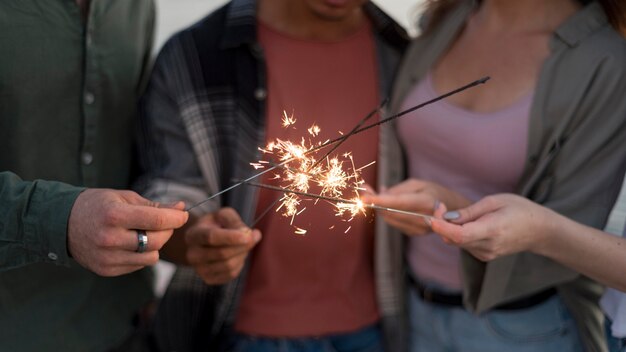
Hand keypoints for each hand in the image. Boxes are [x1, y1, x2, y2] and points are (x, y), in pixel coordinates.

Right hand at [68, 189, 188, 275]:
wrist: (61, 223)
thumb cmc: (97, 205)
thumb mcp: (124, 197)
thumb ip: (154, 205)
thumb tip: (181, 209)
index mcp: (115, 215)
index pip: (157, 220)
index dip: (176, 218)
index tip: (182, 215)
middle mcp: (110, 238)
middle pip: (157, 241)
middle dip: (167, 231)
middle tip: (164, 223)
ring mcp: (107, 257)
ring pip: (151, 257)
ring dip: (154, 245)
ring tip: (144, 233)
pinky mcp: (106, 270)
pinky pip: (138, 265)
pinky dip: (141, 254)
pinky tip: (130, 243)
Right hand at [185, 207, 260, 284]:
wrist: (204, 241)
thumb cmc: (215, 225)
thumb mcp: (223, 215)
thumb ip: (235, 221)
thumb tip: (248, 233)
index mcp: (194, 235)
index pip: (211, 237)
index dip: (230, 237)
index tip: (247, 235)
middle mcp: (193, 254)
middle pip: (222, 253)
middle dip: (242, 246)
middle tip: (254, 236)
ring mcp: (199, 269)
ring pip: (228, 266)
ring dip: (242, 254)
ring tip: (245, 244)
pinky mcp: (208, 279)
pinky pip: (230, 274)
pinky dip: (240, 264)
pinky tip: (238, 255)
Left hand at [361, 179, 469, 235]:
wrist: (452, 210)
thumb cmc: (434, 192)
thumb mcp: (418, 184)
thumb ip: (397, 190)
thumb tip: (378, 193)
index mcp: (426, 202)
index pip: (398, 202)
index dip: (379, 200)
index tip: (364, 197)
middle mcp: (423, 218)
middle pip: (390, 212)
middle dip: (374, 201)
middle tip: (364, 189)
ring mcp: (419, 229)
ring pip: (389, 219)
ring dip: (378, 207)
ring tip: (373, 194)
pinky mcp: (414, 234)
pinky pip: (393, 223)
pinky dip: (386, 213)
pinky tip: (386, 205)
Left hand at [430, 194, 551, 260]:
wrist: (539, 231)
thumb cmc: (519, 210)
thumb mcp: (494, 202)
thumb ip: (469, 212)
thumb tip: (447, 217)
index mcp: (492, 230)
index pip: (460, 234)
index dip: (442, 227)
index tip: (432, 216)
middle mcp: (487, 246)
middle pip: (454, 239)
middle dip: (441, 223)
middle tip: (439, 206)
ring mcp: (486, 254)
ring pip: (456, 242)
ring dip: (449, 229)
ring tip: (453, 212)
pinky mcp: (484, 256)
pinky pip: (463, 244)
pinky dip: (458, 234)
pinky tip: (466, 223)